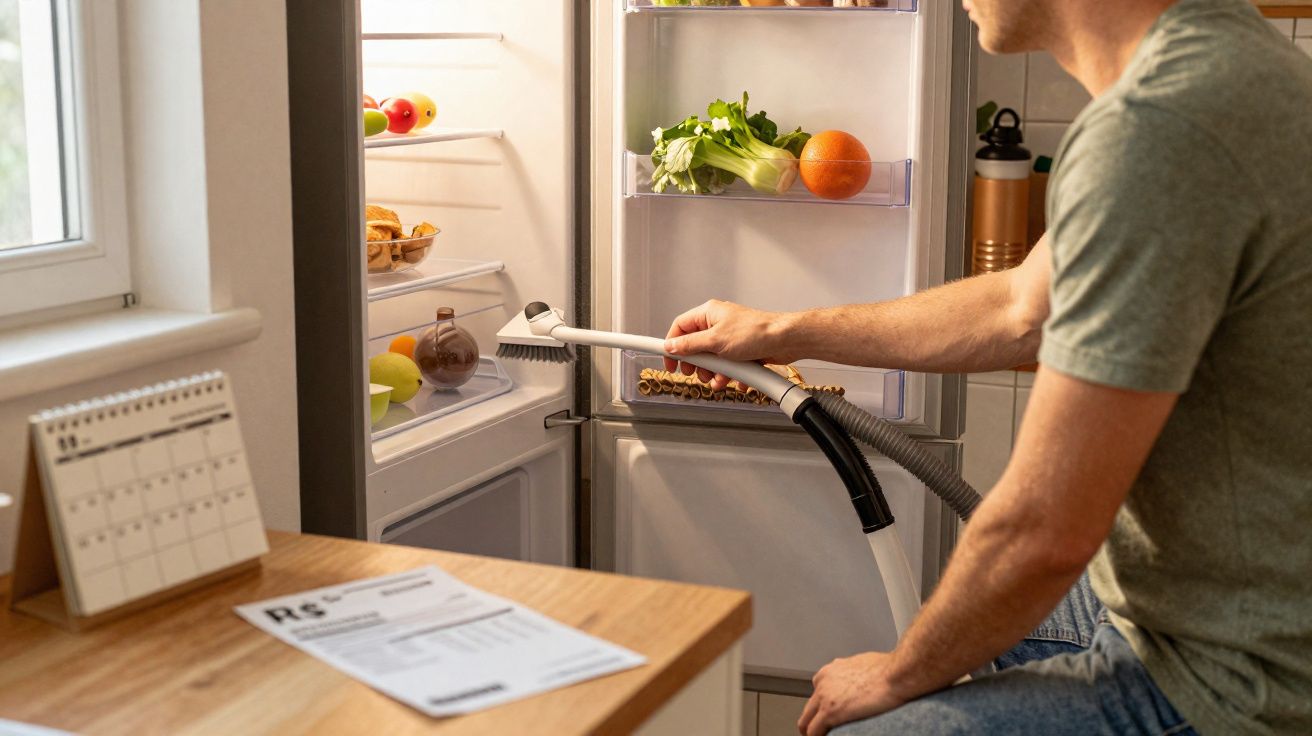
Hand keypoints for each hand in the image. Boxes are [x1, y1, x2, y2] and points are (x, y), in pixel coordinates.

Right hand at [663, 299, 800, 389]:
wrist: (785, 340)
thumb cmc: (756, 332)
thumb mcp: (715, 341)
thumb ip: (690, 345)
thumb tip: (671, 346)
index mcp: (708, 314)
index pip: (680, 327)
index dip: (672, 345)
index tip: (669, 361)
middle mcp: (718, 324)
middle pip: (695, 346)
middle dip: (696, 364)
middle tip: (696, 374)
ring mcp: (730, 338)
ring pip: (712, 359)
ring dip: (714, 373)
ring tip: (719, 379)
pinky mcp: (741, 351)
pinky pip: (728, 365)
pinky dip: (729, 375)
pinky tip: (735, 380)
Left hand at [798, 652, 907, 735]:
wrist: (896, 674)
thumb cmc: (889, 669)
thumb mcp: (863, 664)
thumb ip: (854, 674)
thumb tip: (861, 684)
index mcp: (831, 671)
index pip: (819, 692)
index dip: (824, 706)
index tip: (831, 714)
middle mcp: (823, 682)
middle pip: (809, 708)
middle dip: (815, 720)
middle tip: (823, 731)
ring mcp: (824, 697)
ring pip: (806, 722)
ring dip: (812, 731)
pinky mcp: (830, 712)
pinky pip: (814, 731)